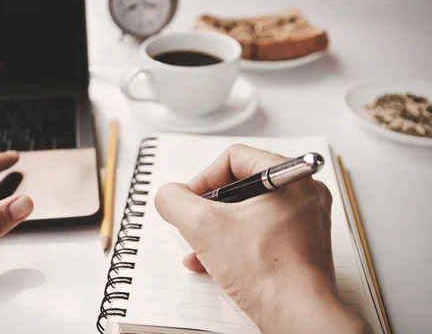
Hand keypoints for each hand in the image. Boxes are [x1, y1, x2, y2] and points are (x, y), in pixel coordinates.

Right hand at [155, 145, 371, 333]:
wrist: (297, 316)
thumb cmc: (266, 271)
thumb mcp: (203, 227)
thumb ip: (175, 201)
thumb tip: (169, 195)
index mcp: (290, 177)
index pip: (235, 158)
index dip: (204, 178)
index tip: (190, 201)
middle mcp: (303, 195)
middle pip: (240, 185)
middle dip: (208, 208)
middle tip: (195, 223)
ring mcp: (304, 222)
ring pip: (247, 212)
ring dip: (216, 229)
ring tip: (199, 248)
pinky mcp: (300, 247)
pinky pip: (259, 233)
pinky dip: (233, 244)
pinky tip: (211, 263)